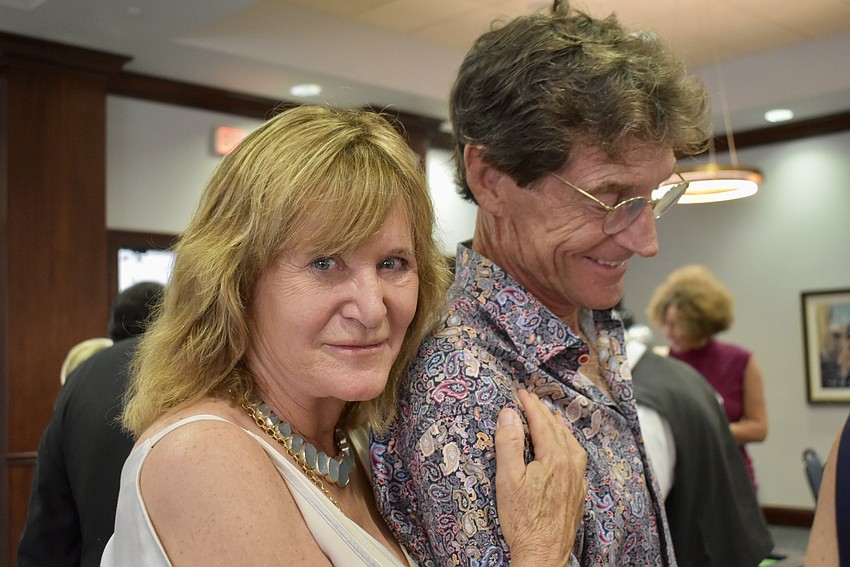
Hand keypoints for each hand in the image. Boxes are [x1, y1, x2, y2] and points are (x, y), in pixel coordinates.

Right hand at [495, 389, 586, 566]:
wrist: (543, 555)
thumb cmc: (523, 520)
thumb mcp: (508, 479)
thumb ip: (509, 443)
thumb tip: (509, 414)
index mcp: (556, 459)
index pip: (542, 423)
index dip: (530, 405)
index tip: (521, 392)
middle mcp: (572, 467)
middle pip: (559, 431)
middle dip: (544, 413)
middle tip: (532, 401)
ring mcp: (577, 482)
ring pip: (573, 445)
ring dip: (560, 429)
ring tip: (552, 420)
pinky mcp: (577, 496)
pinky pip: (577, 461)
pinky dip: (569, 448)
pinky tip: (563, 453)